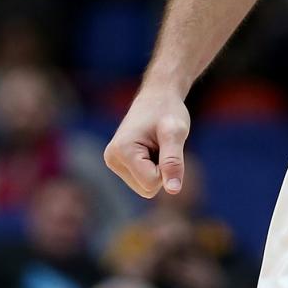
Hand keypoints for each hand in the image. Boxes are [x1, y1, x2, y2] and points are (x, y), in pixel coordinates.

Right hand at [104, 83, 190, 197]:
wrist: (157, 96)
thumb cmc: (167, 111)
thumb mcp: (176, 133)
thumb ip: (173, 162)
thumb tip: (174, 191)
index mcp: (121, 150)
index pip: (152, 183)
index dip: (167, 168)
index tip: (165, 144)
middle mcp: (111, 158)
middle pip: (147, 189)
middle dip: (162, 171)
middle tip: (161, 145)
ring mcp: (113, 162)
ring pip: (146, 188)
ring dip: (158, 170)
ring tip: (156, 145)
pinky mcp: (118, 164)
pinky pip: (143, 182)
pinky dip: (152, 169)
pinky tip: (151, 149)